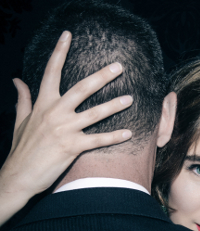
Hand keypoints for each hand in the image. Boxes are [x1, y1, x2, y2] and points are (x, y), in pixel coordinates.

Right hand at [0, 31, 132, 202]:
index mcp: (42, 103)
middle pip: (82, 88)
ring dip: (114, 105)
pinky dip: (114, 137)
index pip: (51, 71)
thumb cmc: (22, 149)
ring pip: (94, 113)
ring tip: (130, 99)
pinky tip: (129, 133)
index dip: (59, 52)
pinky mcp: (72, 147)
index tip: (68, 35)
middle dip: (102, 76)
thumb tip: (18, 80)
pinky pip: (97, 140)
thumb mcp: (21, 120)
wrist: (20, 175)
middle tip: (119, 66)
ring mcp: (64, 130)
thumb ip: (24, 99)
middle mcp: (54, 112)